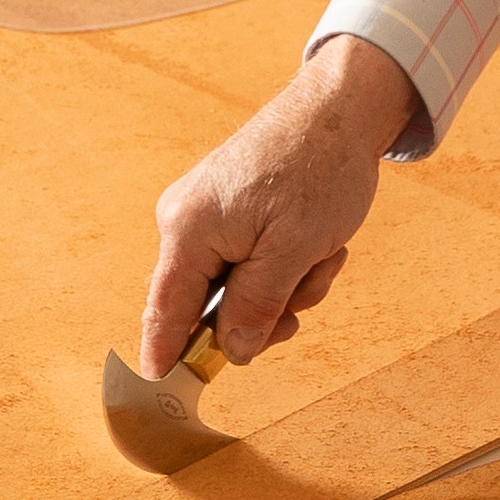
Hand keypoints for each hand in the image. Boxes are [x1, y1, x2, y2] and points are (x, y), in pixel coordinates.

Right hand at [137, 34, 424, 373]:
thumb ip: (257, 305)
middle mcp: (186, 222)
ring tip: (321, 252)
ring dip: (288, 284)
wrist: (339, 109)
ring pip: (241, 287)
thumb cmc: (317, 170)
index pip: (165, 309)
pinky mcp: (230, 211)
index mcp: (189, 229)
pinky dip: (288, 263)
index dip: (165, 353)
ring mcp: (208, 215)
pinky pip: (253, 263)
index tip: (160, 389)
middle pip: (211, 304)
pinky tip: (317, 239)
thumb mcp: (294, 250)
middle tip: (306, 289)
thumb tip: (232, 351)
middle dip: (265, 308)